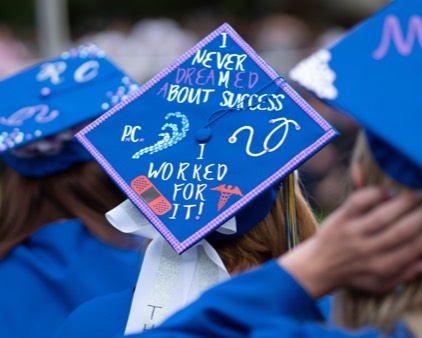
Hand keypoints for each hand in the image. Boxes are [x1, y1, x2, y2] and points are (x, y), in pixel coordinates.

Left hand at [279, 186, 421, 297]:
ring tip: (417, 195)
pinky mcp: (340, 219)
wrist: (318, 266)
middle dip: (421, 215)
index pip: (415, 248)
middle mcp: (368, 250)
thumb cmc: (354, 274)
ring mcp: (353, 233)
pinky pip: (358, 201)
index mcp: (382, 267)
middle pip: (403, 230)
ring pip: (383, 215)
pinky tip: (386, 193)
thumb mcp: (381, 284)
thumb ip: (405, 274)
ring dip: (405, 202)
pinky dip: (374, 194)